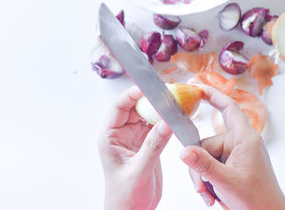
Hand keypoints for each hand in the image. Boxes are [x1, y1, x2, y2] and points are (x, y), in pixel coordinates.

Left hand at [98, 86, 172, 209]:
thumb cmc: (124, 195)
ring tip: (173, 103)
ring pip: (147, 116)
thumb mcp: (139, 170)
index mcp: (110, 137)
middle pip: (135, 108)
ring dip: (159, 109)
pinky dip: (165, 121)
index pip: (119, 107)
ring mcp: (135, 138)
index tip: (147, 88)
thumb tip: (166, 123)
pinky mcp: (147, 144)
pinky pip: (156, 127)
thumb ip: (153, 146)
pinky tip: (175, 118)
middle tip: (166, 94)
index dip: (132, 95)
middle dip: (149, 100)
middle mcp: (121, 134)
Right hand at [179, 85, 284, 209]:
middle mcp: (239, 143)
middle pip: (206, 142)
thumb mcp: (226, 181)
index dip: (212, 95)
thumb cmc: (258, 200)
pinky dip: (207, 179)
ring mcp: (235, 155)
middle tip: (200, 185)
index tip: (196, 88)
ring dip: (203, 176)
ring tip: (209, 193)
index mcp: (245, 138)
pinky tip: (212, 193)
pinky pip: (210, 165)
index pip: (228, 108)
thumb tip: (183, 151)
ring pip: (205, 156)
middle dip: (199, 165)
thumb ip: (203, 165)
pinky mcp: (231, 165)